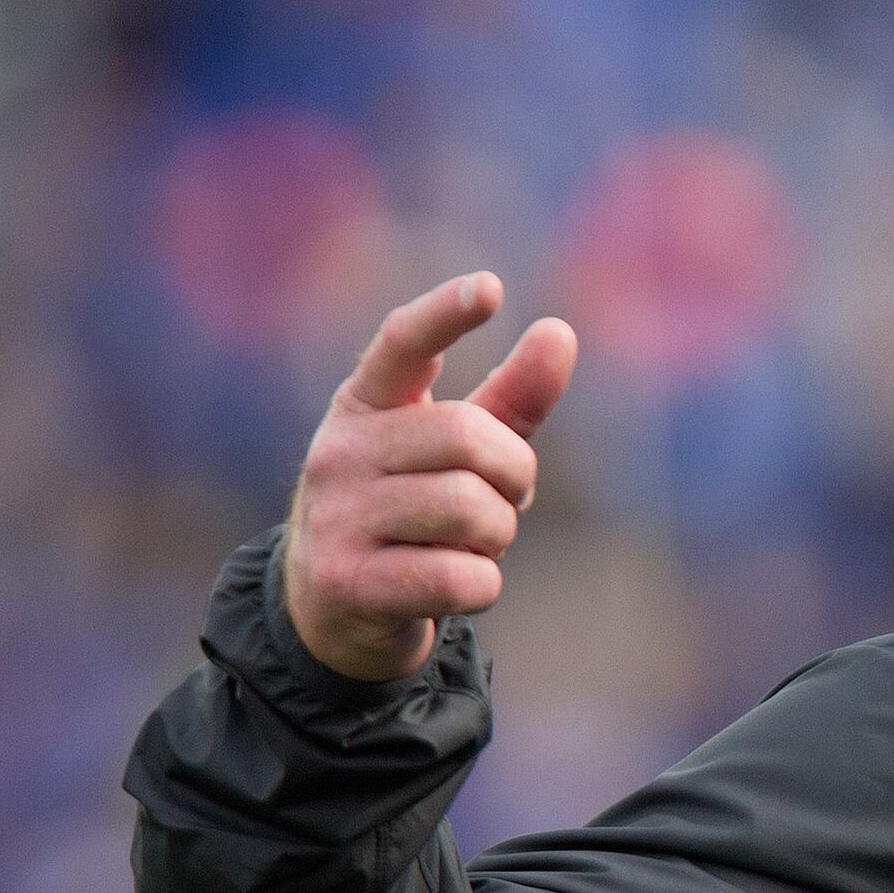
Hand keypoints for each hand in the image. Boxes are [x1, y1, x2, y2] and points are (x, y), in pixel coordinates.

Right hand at [281, 274, 576, 682]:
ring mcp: (336, 516)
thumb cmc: (411, 509)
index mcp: (364, 403)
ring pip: (473, 510)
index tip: (490, 288)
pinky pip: (462, 576)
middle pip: (470, 438)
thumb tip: (560, 331)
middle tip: (502, 499)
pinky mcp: (348, 581)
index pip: (402, 343)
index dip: (445, 314)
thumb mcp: (455, 453)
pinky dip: (482, 585)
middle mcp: (339, 450)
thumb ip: (509, 400)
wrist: (333, 604)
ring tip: (467, 543)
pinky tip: (452, 582)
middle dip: (513, 474)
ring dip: (498, 535)